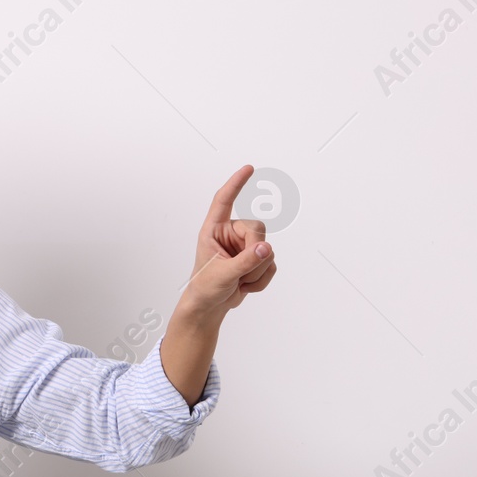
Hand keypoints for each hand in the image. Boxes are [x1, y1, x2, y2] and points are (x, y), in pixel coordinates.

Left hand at [179, 164, 276, 323]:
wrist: (209, 307)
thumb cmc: (205, 288)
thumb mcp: (222, 275)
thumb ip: (245, 261)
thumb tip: (266, 248)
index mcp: (214, 230)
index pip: (224, 201)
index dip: (236, 184)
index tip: (248, 168)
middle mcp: (230, 234)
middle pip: (258, 229)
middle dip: (255, 253)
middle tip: (241, 273)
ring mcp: (245, 246)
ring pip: (268, 249)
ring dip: (257, 271)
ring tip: (239, 282)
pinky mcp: (256, 259)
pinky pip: (271, 264)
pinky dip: (262, 279)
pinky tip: (246, 286)